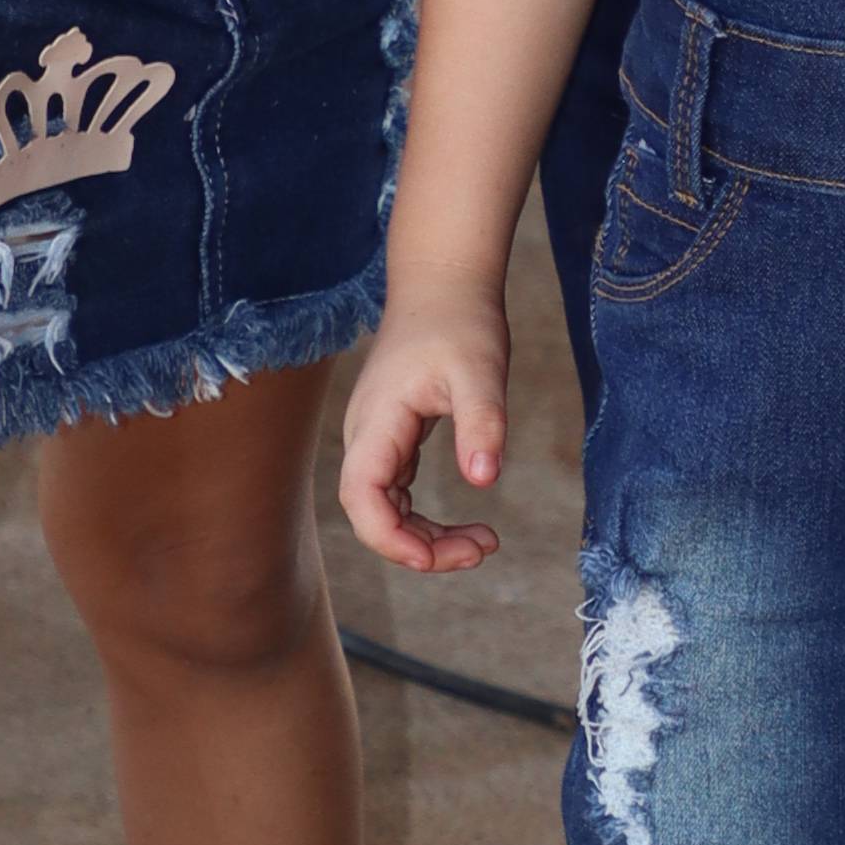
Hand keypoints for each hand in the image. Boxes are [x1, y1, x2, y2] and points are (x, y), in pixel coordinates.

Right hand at [341, 292, 511, 571]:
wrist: (444, 285)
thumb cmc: (460, 323)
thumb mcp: (480, 371)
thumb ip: (481, 424)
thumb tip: (484, 480)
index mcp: (376, 421)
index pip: (361, 496)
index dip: (389, 537)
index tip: (434, 558)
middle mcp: (366, 436)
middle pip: (373, 514)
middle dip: (419, 547)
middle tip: (482, 549)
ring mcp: (377, 440)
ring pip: (387, 510)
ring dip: (427, 538)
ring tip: (484, 542)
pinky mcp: (394, 440)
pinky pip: (399, 495)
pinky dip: (427, 519)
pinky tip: (468, 525)